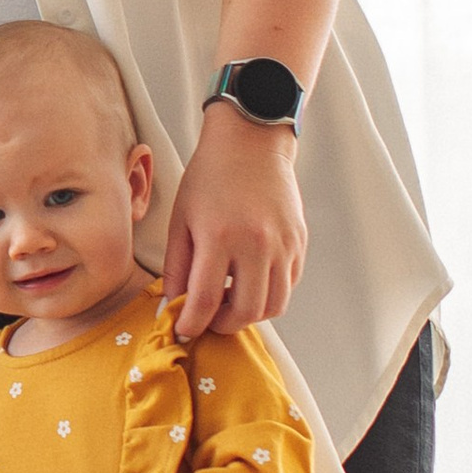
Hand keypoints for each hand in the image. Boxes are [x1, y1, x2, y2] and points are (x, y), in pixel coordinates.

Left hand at [161, 108, 306, 340]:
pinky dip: (269, 295)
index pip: (204, 300)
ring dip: (249, 314)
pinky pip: (288, 286)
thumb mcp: (181, 219)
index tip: (184, 329)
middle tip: (207, 318)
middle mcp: (255, 244)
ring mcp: (282, 245)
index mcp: (218, 237)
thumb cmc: (209, 178)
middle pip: (245, 312)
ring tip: (229, 301)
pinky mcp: (298, 243)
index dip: (191, 323)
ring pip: (273, 306)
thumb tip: (172, 304)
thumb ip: (176, 267)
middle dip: (222, 325)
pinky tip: (249, 282)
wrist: (251, 143)